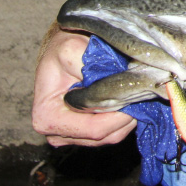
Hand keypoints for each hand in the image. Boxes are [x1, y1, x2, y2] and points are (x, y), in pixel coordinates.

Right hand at [31, 23, 135, 146]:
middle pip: (104, 136)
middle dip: (126, 115)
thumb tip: (114, 82)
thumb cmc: (64, 48)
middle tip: (139, 91)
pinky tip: (127, 99)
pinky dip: (124, 118)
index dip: (119, 115)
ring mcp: (70, 136)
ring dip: (127, 116)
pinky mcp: (84, 134)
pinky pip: (112, 132)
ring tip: (133, 93)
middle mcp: (55, 134)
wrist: (63, 51)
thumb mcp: (71, 49)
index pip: (94, 129)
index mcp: (47, 118)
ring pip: (111, 136)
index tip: (135, 94)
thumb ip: (90, 67)